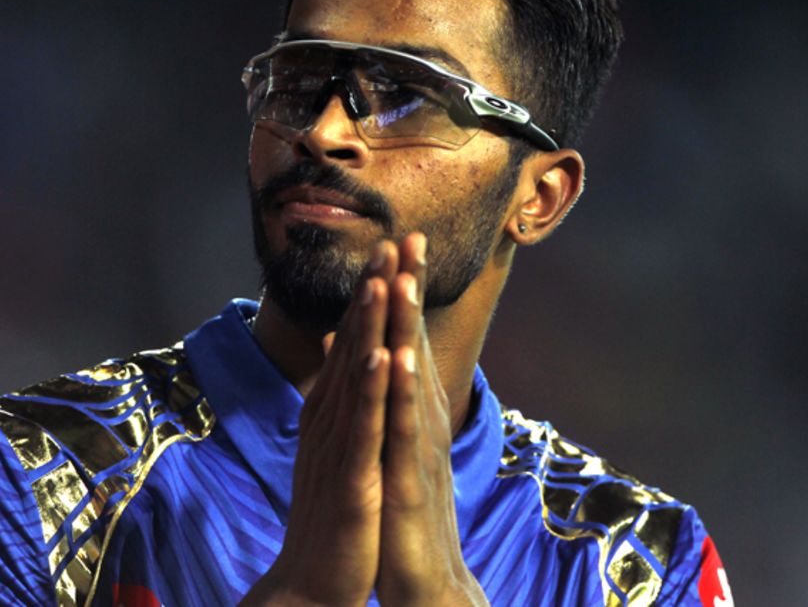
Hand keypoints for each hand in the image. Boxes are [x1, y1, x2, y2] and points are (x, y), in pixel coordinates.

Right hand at [242, 247, 395, 605]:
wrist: (313, 582)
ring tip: (382, 280)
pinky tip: (380, 358)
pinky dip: (369, 392)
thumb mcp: (334, 445)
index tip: (389, 248)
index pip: (353, 344)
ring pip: (354, 378)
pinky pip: (363, 429)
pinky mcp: (352, 479)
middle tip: (388, 240)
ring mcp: (339, 448)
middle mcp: (330, 422)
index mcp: (332, 414)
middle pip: (352, 348)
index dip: (371, 296)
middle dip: (372, 294)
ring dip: (367, 328)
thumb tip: (340, 344)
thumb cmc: (329, 513)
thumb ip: (335, 393)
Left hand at [376, 234, 488, 606]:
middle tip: (410, 234)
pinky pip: (401, 427)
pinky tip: (395, 357)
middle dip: (410, 290)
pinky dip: (399, 390)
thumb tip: (381, 357)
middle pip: (415, 344)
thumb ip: (393, 402)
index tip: (398, 241)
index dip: (402, 292)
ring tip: (402, 278)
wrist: (426, 581)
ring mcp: (417, 447)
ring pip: (411, 377)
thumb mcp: (396, 449)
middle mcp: (422, 420)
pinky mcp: (406, 477)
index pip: (407, 340)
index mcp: (413, 412)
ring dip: (408, 327)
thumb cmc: (407, 515)